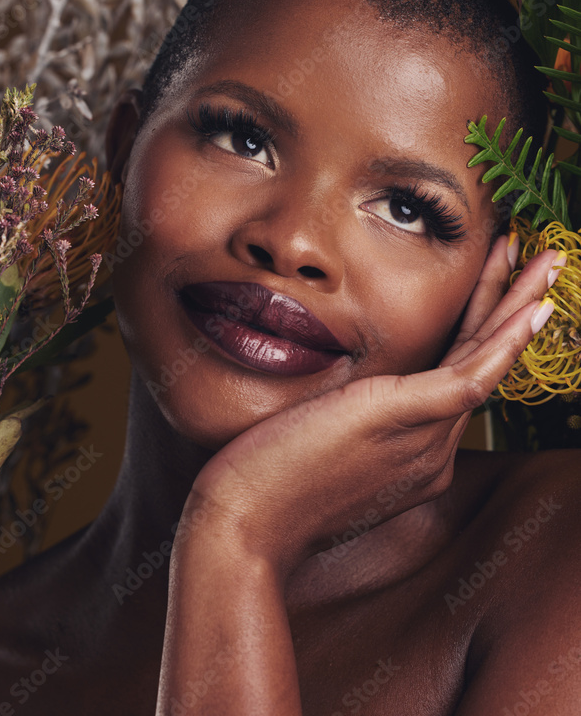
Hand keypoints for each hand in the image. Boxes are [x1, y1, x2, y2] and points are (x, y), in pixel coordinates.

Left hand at [185, 236, 562, 577]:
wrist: (243, 526)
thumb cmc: (265, 486)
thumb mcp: (316, 446)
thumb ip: (345, 421)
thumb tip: (340, 391)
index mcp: (415, 456)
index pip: (459, 376)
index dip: (483, 328)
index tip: (494, 285)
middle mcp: (432, 452)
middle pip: (483, 363)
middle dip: (515, 306)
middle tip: (543, 261)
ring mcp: (424, 442)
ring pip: (484, 360)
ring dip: (516, 304)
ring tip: (544, 260)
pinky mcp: (403, 421)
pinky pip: (468, 376)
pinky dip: (503, 340)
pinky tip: (529, 310)